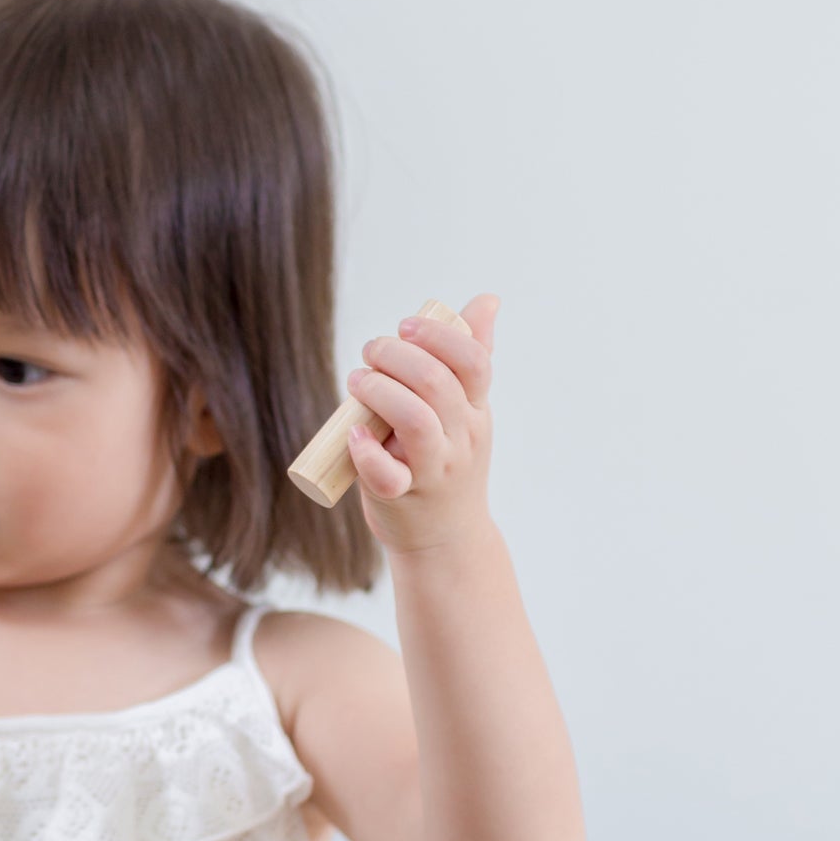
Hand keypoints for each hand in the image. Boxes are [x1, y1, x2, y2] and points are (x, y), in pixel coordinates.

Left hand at [343, 293, 499, 554]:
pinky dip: (365, 451)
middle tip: (371, 351)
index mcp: (476, 411)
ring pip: (416, 421)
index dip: (438, 335)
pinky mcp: (401, 498)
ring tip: (357, 382)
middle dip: (397, 355)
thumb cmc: (448, 463)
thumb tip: (486, 301)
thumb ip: (472, 356)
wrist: (446, 539)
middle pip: (437, 383)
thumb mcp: (468, 412)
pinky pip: (386, 475)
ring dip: (379, 391)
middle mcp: (460, 438)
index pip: (473, 361)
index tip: (406, 326)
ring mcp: (433, 470)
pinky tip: (353, 432)